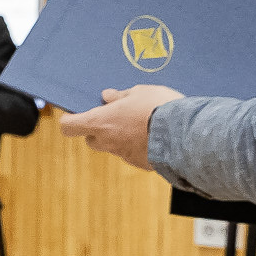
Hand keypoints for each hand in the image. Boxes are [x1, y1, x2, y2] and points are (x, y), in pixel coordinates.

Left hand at [60, 84, 181, 170]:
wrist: (186, 134)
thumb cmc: (158, 107)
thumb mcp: (140, 92)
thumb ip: (120, 96)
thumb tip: (107, 96)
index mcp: (100, 122)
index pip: (69, 126)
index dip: (70, 120)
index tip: (75, 114)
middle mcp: (108, 141)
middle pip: (91, 139)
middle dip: (97, 130)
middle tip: (114, 117)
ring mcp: (124, 155)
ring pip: (113, 147)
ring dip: (120, 138)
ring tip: (140, 124)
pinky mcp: (141, 164)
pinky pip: (133, 155)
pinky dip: (138, 147)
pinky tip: (154, 137)